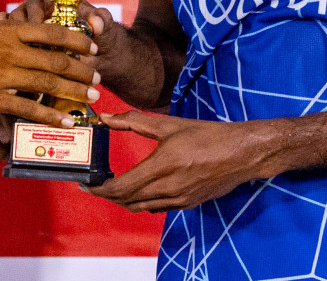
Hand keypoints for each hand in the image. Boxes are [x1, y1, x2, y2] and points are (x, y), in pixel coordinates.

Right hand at [0, 0, 126, 159]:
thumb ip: (9, 30)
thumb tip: (28, 24)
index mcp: (8, 30)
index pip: (52, 32)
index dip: (77, 41)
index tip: (93, 49)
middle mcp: (9, 49)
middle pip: (55, 59)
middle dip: (82, 70)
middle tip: (98, 78)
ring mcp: (1, 74)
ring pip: (46, 83)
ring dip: (73, 91)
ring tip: (90, 97)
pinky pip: (27, 107)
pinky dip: (50, 115)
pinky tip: (65, 120)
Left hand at [83, 110, 278, 212]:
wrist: (240, 154)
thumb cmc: (207, 136)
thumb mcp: (169, 124)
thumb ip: (133, 121)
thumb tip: (107, 117)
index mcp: (162, 166)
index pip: (121, 187)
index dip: (99, 188)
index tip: (86, 183)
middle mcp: (168, 188)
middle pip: (126, 200)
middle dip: (106, 194)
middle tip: (94, 185)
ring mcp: (178, 200)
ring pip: (140, 207)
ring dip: (122, 200)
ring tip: (111, 188)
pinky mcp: (187, 204)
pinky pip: (156, 208)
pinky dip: (141, 202)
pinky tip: (138, 190)